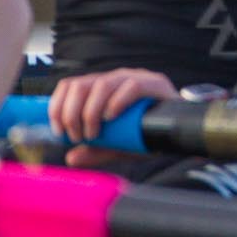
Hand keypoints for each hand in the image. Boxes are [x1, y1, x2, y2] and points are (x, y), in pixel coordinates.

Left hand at [48, 68, 175, 165]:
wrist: (179, 132)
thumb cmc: (147, 134)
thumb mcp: (116, 146)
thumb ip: (95, 151)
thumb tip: (71, 158)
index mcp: (101, 89)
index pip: (70, 85)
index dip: (57, 106)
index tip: (58, 130)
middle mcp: (115, 79)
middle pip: (81, 85)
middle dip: (71, 113)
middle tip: (77, 136)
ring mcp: (134, 78)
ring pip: (101, 84)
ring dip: (90, 112)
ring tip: (94, 134)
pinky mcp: (154, 83)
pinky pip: (131, 86)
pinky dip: (116, 103)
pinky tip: (112, 118)